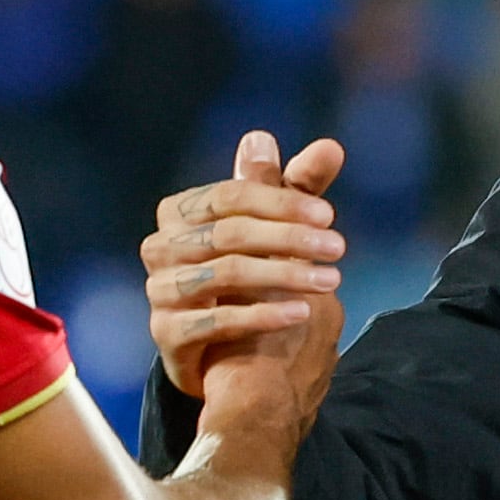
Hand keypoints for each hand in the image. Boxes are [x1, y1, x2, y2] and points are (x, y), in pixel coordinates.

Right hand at [146, 132, 346, 399]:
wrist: (215, 352)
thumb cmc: (243, 275)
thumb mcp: (270, 229)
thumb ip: (297, 191)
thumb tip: (329, 146)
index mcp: (180, 212)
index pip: (231, 196)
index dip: (281, 202)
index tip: (328, 215)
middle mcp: (161, 246)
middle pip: (230, 233)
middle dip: (289, 238)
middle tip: (338, 247)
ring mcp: (161, 291)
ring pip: (227, 273)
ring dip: (284, 274)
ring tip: (330, 280)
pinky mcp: (167, 333)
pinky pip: (219, 320)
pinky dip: (264, 314)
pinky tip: (302, 312)